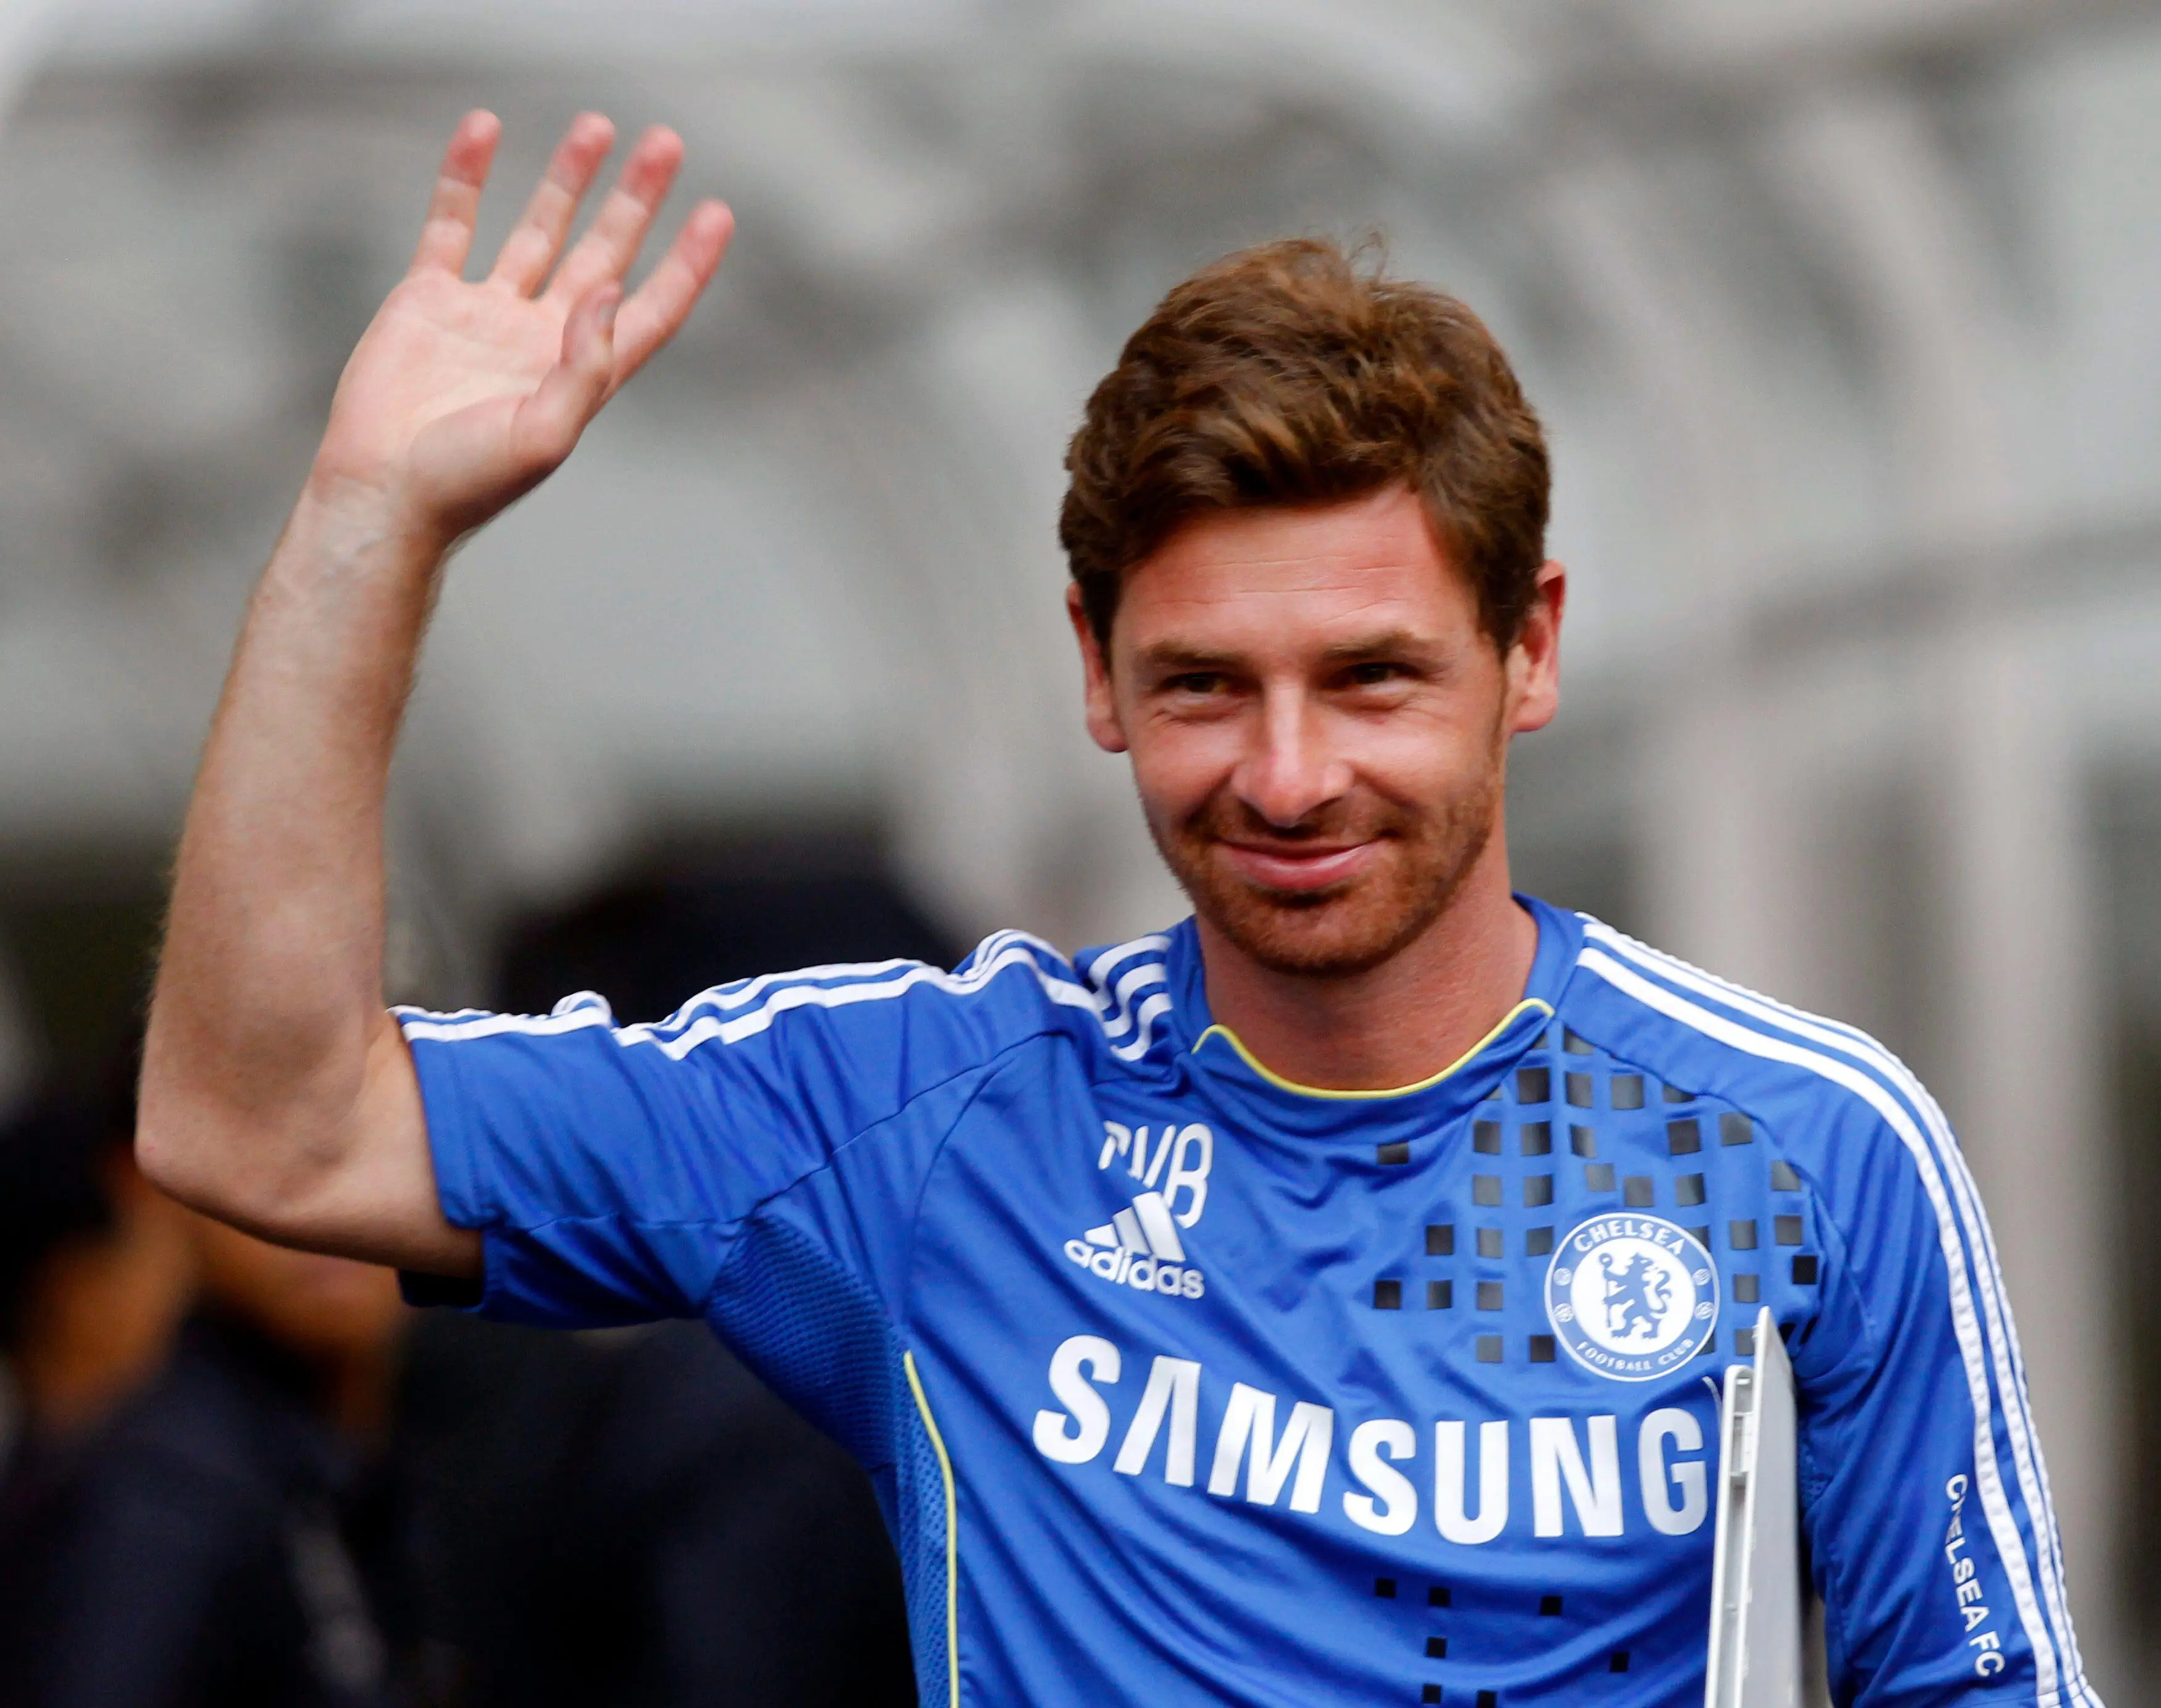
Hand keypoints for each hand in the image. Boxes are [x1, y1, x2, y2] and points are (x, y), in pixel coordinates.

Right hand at [308, 110, 732, 542]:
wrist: (381, 491)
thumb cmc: (466, 482)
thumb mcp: (545, 435)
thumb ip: (586, 366)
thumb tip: (610, 290)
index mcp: (583, 374)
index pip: (653, 307)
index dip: (688, 263)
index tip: (717, 213)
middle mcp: (543, 337)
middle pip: (605, 253)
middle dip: (636, 201)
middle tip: (666, 144)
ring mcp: (487, 314)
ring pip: (539, 229)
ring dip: (567, 179)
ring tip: (597, 126)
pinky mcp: (429, 299)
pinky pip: (452, 223)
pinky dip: (466, 176)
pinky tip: (484, 129)